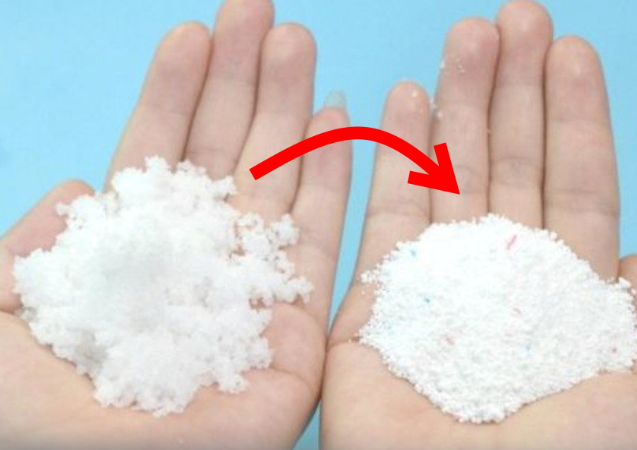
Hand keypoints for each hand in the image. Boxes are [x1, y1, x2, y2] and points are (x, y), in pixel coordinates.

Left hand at [0, 0, 350, 447]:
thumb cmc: (34, 429)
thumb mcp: (2, 325)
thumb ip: (31, 255)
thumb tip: (77, 191)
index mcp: (134, 264)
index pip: (159, 163)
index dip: (174, 97)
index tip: (191, 34)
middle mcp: (198, 269)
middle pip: (225, 157)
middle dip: (240, 81)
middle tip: (257, 10)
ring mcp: (253, 295)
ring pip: (279, 182)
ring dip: (288, 109)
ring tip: (295, 39)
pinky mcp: (299, 333)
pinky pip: (325, 244)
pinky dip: (335, 179)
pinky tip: (339, 117)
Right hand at [322, 1, 636, 448]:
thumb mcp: (631, 383)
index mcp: (566, 290)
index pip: (574, 181)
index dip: (572, 113)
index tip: (565, 48)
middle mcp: (502, 275)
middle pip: (511, 162)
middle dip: (512, 89)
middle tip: (510, 18)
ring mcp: (438, 281)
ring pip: (449, 174)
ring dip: (457, 104)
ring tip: (465, 39)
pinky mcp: (378, 297)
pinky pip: (387, 213)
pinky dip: (393, 156)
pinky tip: (400, 100)